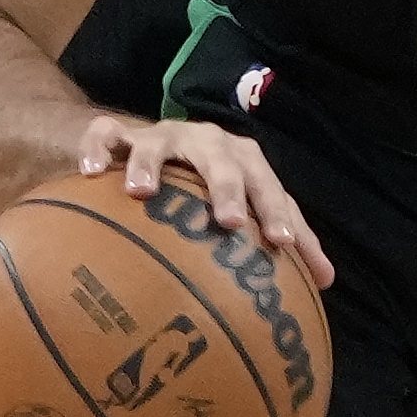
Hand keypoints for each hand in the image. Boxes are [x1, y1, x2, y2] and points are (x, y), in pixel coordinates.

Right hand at [76, 115, 333, 288]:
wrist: (154, 150)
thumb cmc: (209, 191)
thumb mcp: (247, 210)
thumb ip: (285, 241)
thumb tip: (326, 282)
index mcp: (242, 161)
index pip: (267, 186)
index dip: (278, 212)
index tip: (283, 243)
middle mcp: (206, 143)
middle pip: (221, 161)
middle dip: (227, 187)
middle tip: (229, 221)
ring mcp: (161, 135)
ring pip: (157, 142)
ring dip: (151, 164)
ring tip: (141, 193)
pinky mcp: (121, 136)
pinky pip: (104, 134)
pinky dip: (97, 148)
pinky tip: (90, 173)